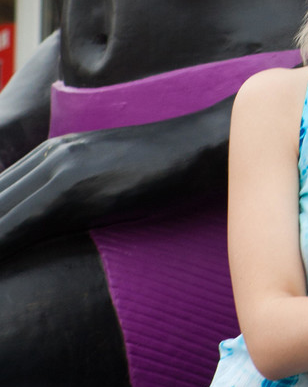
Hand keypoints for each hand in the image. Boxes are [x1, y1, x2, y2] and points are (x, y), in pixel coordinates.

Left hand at [0, 99, 231, 257]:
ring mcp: (61, 168)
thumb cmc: (175, 170)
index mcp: (54, 156)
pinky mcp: (76, 186)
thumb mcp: (119, 184)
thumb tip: (69, 228)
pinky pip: (22, 222)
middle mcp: (49, 156)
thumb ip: (87, 199)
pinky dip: (3, 242)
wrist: (208, 143)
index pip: (2, 195)